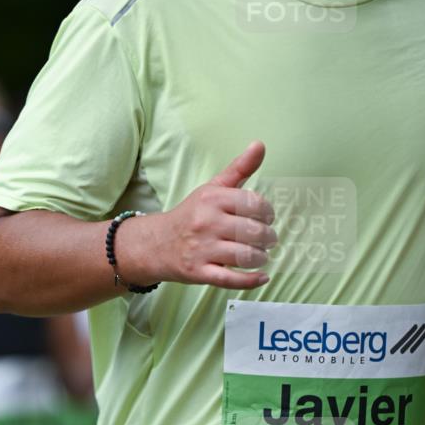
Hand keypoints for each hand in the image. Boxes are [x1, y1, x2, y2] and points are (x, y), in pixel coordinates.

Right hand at [117, 141, 275, 289]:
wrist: (156, 244)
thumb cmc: (192, 215)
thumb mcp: (212, 189)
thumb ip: (239, 169)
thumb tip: (259, 145)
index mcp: (212, 199)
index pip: (254, 203)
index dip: (268, 213)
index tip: (266, 218)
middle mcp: (207, 222)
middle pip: (253, 232)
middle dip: (267, 238)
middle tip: (266, 240)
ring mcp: (202, 249)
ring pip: (245, 256)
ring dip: (260, 257)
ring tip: (260, 255)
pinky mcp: (199, 272)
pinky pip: (231, 279)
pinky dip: (251, 280)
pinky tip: (262, 277)